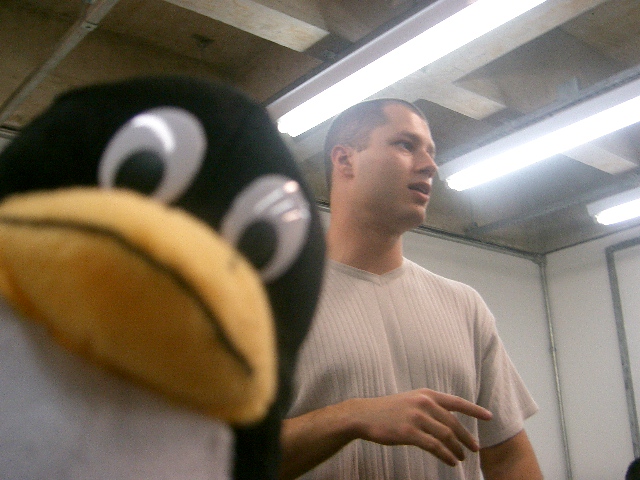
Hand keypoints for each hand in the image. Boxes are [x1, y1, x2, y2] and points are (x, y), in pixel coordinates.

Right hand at [347, 389, 491, 465]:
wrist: (364, 415)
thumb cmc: (388, 410)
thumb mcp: (411, 400)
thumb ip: (429, 406)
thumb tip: (448, 419)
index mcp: (426, 394)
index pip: (457, 402)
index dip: (475, 410)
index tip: (489, 416)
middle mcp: (424, 403)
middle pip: (454, 423)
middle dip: (467, 437)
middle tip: (475, 448)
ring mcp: (417, 417)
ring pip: (446, 436)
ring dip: (457, 449)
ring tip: (462, 458)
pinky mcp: (409, 432)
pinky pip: (435, 447)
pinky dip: (446, 456)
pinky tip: (451, 462)